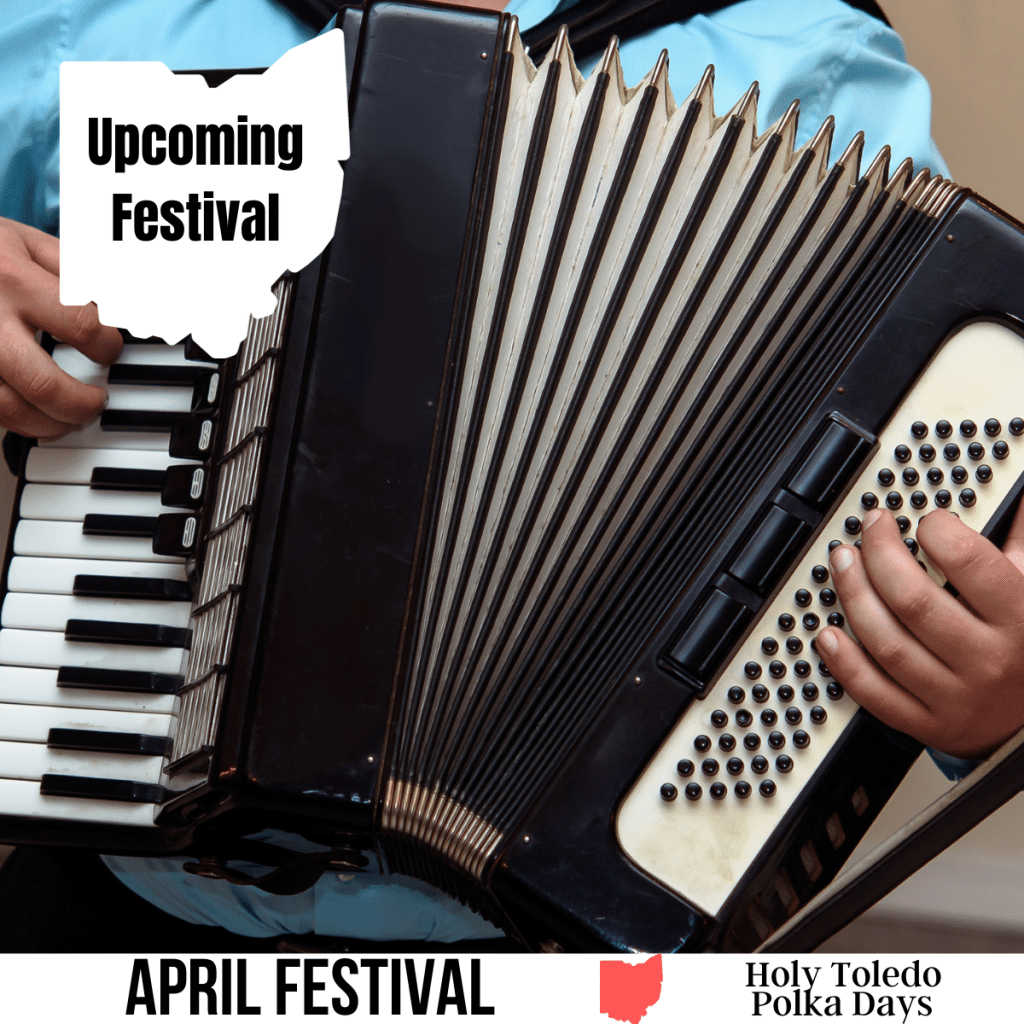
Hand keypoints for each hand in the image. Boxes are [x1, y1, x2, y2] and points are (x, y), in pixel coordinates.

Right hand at [0, 216, 121, 436]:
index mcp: (12, 280)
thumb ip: (72, 269)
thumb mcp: (22, 240)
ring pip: (9, 411)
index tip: (110, 350)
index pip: (83, 325)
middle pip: (44, 385)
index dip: (109, 346)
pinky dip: (14, 422)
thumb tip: (120, 303)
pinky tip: (32, 416)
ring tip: (69, 417)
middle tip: (98, 401)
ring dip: (49, 424)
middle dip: (82, 404)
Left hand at [816, 503, 1023, 758]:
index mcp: (1021, 618)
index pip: (970, 563)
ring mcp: (956, 696)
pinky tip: (828, 633)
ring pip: (888, 643)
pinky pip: (875, 693)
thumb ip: (1021, 536)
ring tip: (842, 563)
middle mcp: (989, 660)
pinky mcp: (928, 723)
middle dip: (879, 555)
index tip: (924, 520)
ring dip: (853, 597)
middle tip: (869, 529)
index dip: (937, 531)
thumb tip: (1014, 487)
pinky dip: (845, 662)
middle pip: (914, 600)